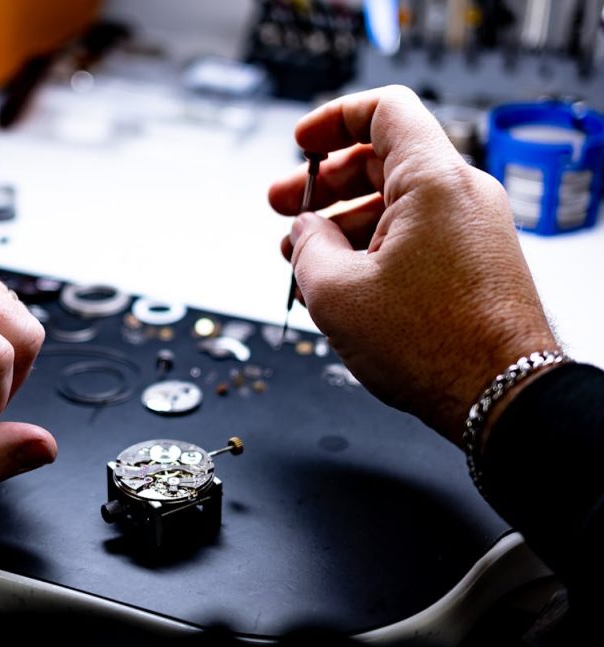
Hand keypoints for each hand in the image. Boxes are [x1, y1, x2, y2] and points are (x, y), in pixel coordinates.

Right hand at [268, 86, 556, 444]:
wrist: (501, 395)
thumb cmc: (435, 346)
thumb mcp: (336, 291)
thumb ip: (306, 246)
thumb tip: (303, 233)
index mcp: (433, 181)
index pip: (384, 110)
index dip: (332, 119)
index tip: (301, 143)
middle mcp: (462, 196)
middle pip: (382, 160)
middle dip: (323, 186)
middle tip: (284, 210)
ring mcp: (473, 230)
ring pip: (395, 204)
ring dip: (342, 226)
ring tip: (303, 263)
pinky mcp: (475, 262)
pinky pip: (415, 237)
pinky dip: (373, 249)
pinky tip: (339, 286)